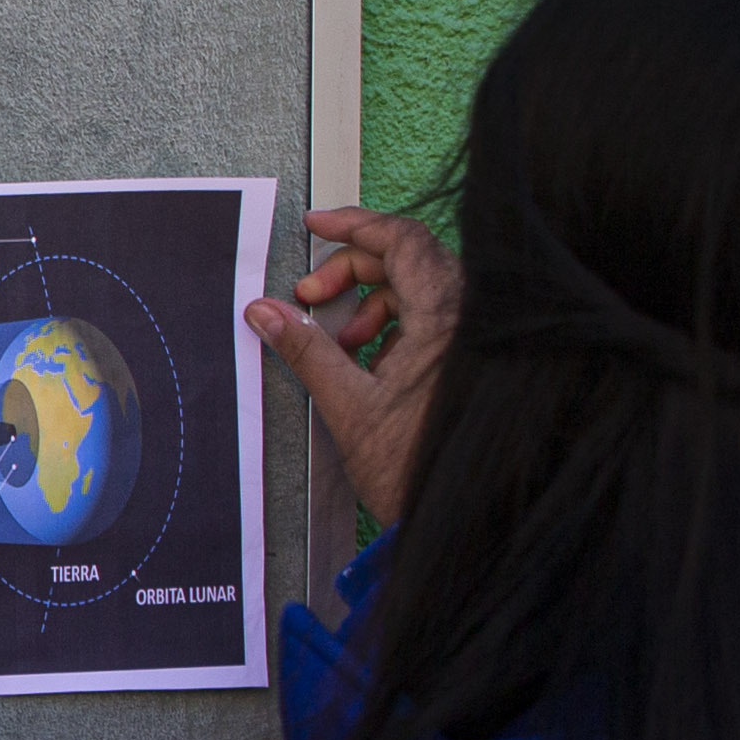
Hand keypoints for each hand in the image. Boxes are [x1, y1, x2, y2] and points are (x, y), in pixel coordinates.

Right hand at [246, 203, 460, 529]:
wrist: (463, 514)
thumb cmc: (417, 470)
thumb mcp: (348, 406)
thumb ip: (306, 352)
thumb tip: (264, 313)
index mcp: (443, 319)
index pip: (402, 240)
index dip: (354, 225)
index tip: (316, 227)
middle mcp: (469, 319)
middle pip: (408, 259)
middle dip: (352, 271)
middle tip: (309, 297)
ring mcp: (474, 337)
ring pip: (420, 288)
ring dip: (371, 301)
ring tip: (341, 340)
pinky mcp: (472, 357)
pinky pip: (434, 317)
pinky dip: (395, 324)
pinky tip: (370, 359)